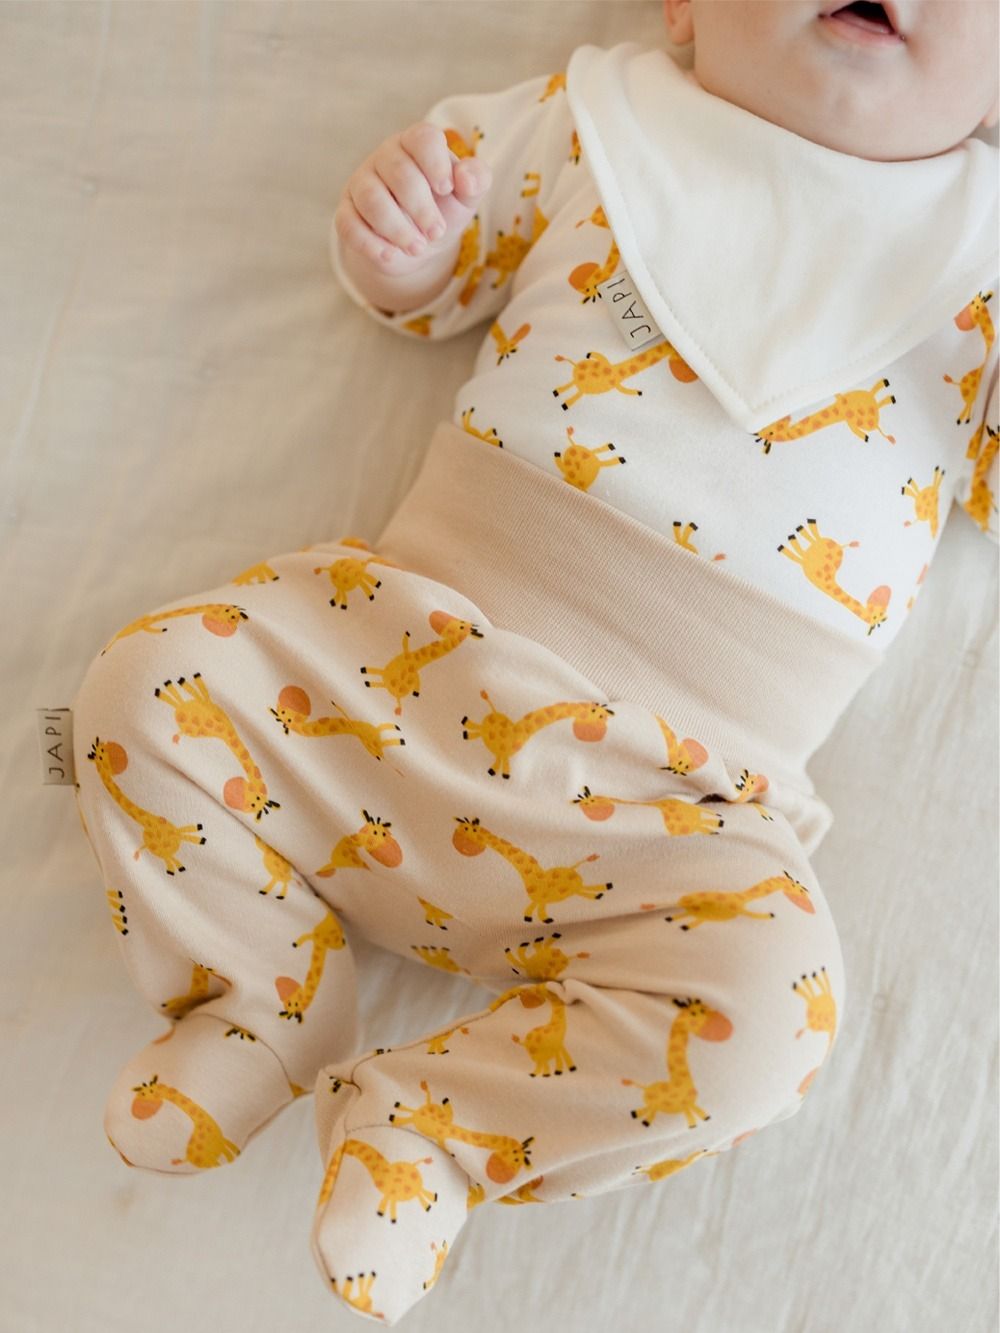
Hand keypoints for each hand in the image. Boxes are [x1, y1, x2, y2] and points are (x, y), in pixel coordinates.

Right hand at [334, 121, 491, 275]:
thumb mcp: (466, 197)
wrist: (417, 242)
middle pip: (398, 173)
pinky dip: (371, 244)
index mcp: (416, 144)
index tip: (447, 189)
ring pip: (372, 200)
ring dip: (397, 228)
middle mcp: (385, 157)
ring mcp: (361, 183)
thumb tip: (467, 177)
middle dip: (421, 207)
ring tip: (418, 248)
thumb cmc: (443, 209)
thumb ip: (476, 181)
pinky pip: (350, 224)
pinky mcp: (346, 212)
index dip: (435, 163)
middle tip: (436, 233)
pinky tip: (391, 255)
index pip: (422, 138)